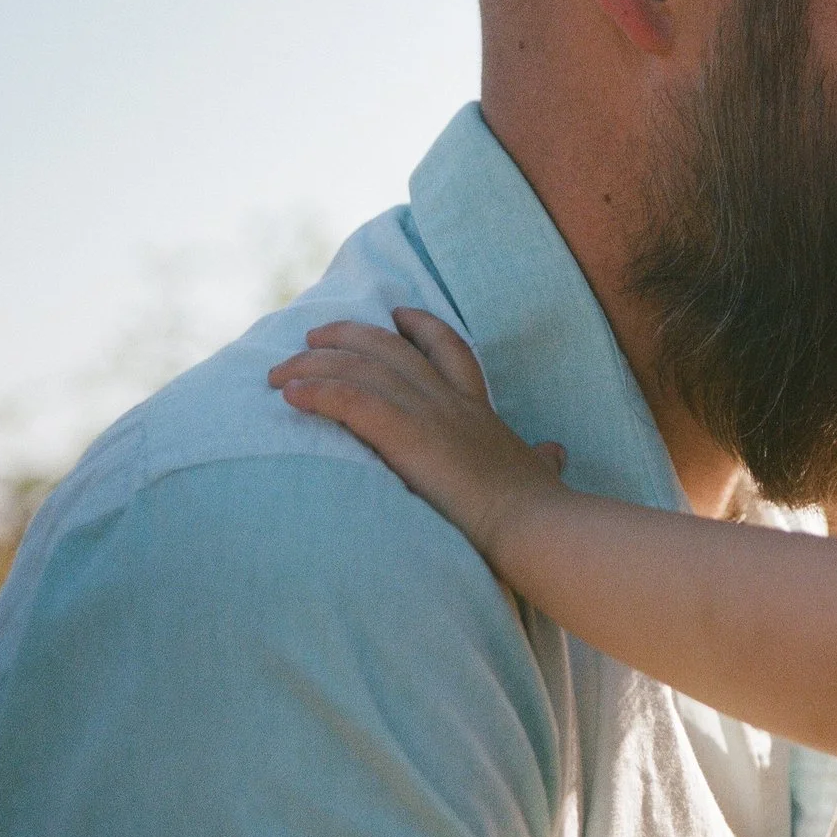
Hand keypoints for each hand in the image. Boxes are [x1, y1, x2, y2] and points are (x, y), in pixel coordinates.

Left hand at [270, 308, 567, 562]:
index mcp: (477, 410)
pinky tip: (290, 395)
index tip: (396, 314)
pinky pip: (351, 401)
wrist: (533, 522)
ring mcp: (428, 414)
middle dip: (347, 335)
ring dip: (315, 366)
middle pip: (391, 347)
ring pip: (362, 368)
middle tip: (313, 336)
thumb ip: (542, 459)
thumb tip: (556, 452)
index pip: (449, 350)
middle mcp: (449, 401)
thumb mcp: (540, 471)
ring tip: (281, 371)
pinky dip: (317, 392)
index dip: (421, 326)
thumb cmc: (538, 506)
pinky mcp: (406, 435)